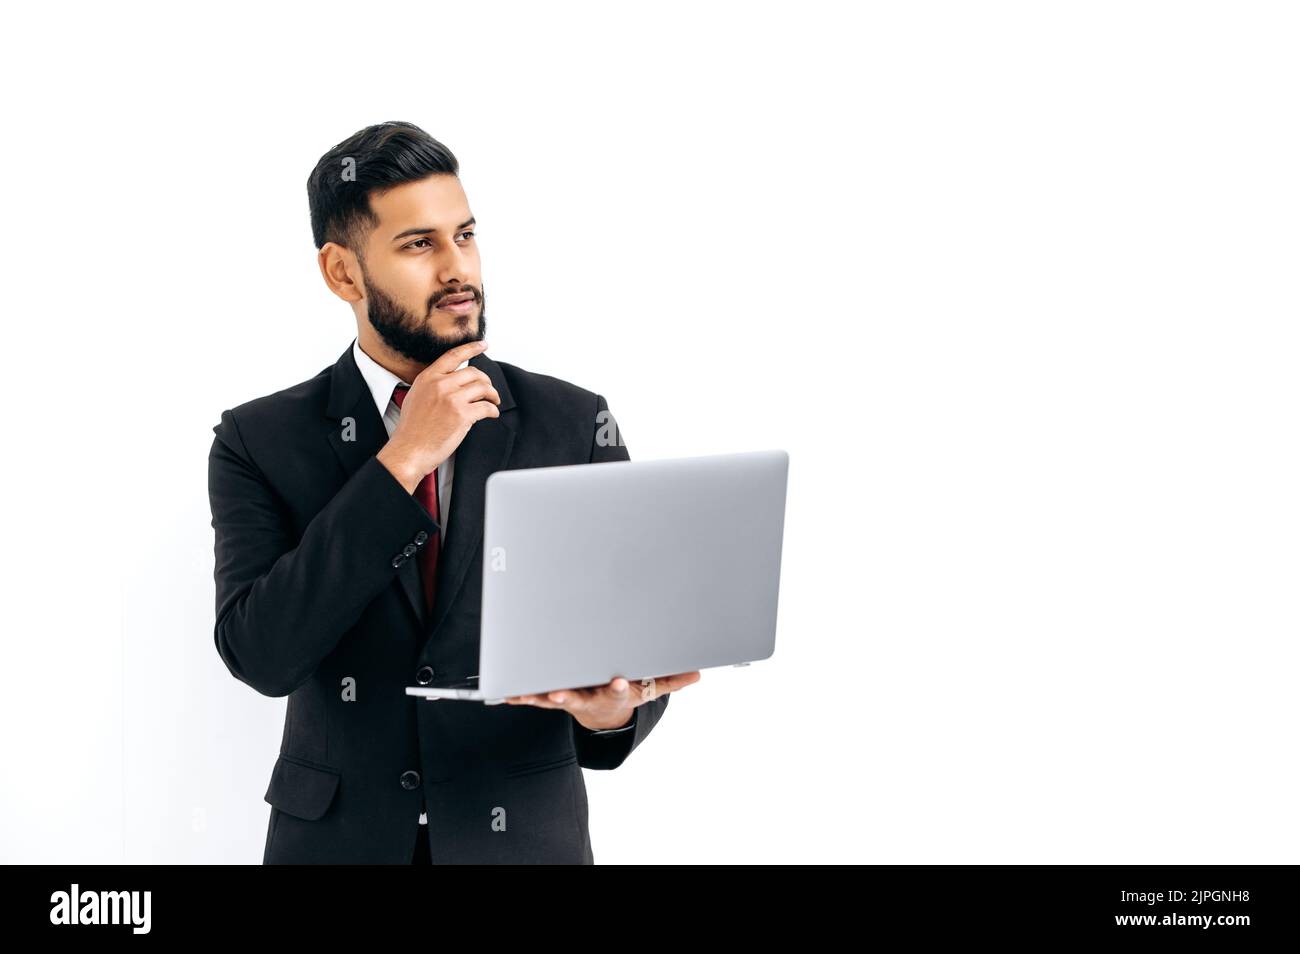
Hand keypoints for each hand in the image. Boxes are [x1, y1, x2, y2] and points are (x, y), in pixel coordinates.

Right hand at [377, 340, 500, 492]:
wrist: (409, 450)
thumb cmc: (411, 429)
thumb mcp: (415, 397)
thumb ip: (432, 385)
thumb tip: (452, 382)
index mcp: (428, 378)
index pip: (453, 355)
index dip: (471, 348)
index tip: (483, 345)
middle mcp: (440, 384)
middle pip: (474, 373)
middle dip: (486, 381)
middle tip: (489, 391)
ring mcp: (452, 399)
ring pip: (483, 388)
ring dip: (492, 395)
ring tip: (492, 402)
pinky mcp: (462, 415)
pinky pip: (487, 407)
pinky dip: (493, 410)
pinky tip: (492, 414)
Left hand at [504, 671, 701, 730]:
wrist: (605, 715)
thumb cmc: (626, 694)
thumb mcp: (650, 689)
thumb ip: (670, 680)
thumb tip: (697, 674)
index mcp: (614, 693)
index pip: (619, 691)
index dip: (620, 687)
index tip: (621, 681)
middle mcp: (590, 697)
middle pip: (580, 697)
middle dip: (568, 696)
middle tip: (559, 694)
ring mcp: (571, 698)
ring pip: (552, 699)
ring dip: (537, 697)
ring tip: (521, 694)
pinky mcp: (554, 697)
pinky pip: (536, 697)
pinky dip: (522, 694)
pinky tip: (506, 692)